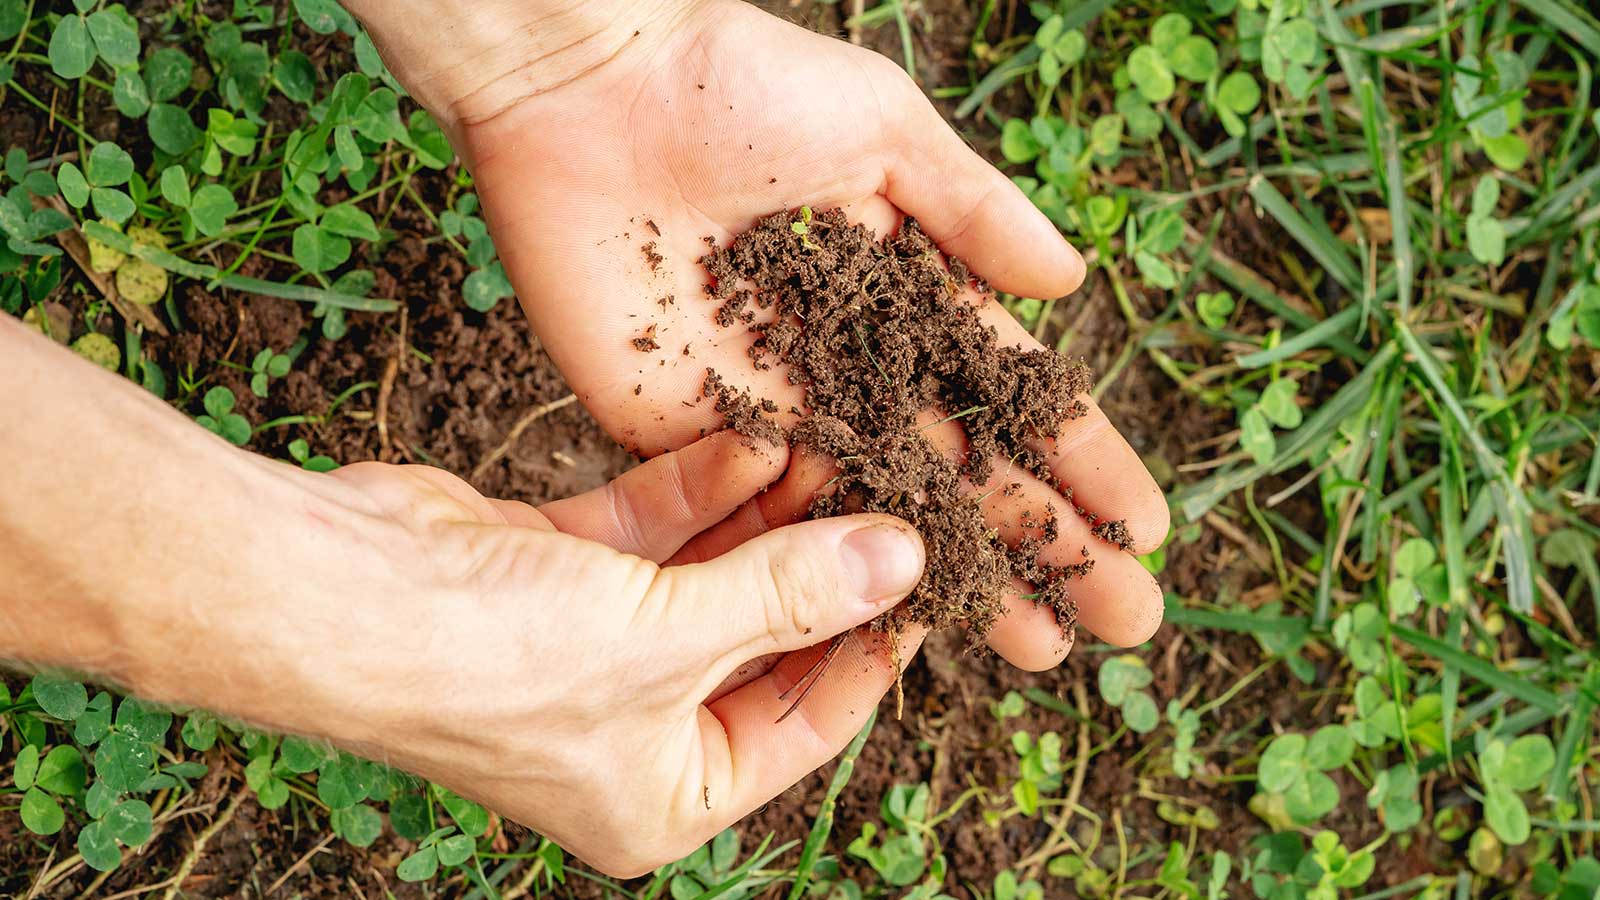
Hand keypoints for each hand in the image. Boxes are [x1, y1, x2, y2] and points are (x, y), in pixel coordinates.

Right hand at [307, 434, 926, 874]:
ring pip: (712, 574)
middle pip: (763, 640)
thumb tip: (903, 563)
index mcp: (663, 797)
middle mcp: (632, 731)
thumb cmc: (487, 663)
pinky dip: (700, 487)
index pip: (806, 723)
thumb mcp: (667, 639)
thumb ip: (789, 596)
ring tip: (836, 444)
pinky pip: (655, 530)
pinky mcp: (560, 574)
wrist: (330, 596)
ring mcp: (594, 649)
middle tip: (888, 490)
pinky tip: (757, 436)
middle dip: (821, 564)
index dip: (874, 648)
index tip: (931, 578)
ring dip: (769, 514)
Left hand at [349, 0, 1170, 666]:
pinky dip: (833, 567)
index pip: (1010, 395)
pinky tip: (900, 623)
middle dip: (1046, 546)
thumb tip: (1072, 285)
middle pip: (963, 471)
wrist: (588, 90)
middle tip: (1125, 620)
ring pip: (882, 513)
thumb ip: (972, 212)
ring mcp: (774, 407)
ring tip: (1039, 647)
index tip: (1143, 527)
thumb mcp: (882, 129)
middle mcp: (851, 366)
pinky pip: (773, 513)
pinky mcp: (689, 430)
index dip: (1078, 461)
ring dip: (959, 581)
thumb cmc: (738, 85)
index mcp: (903, 295)